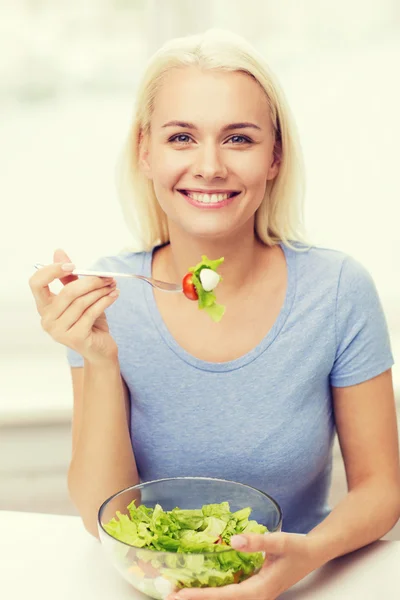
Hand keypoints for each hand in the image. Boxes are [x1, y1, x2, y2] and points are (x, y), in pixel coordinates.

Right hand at [29, 248, 119, 363]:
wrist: (100, 349)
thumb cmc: (89, 321)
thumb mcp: (79, 297)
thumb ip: (68, 277)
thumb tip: (58, 252)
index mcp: (44, 307)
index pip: (36, 283)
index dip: (51, 270)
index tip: (72, 265)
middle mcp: (47, 320)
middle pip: (67, 292)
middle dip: (90, 281)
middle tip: (107, 277)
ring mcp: (59, 332)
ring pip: (82, 302)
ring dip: (100, 291)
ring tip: (112, 285)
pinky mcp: (76, 338)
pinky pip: (91, 313)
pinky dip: (105, 301)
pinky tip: (114, 295)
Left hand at [167, 532, 316, 599]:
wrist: (314, 553)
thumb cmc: (299, 548)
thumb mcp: (282, 542)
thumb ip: (259, 541)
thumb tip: (234, 540)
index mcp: (259, 590)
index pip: (225, 597)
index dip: (201, 596)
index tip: (179, 595)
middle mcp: (254, 596)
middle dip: (195, 597)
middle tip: (167, 594)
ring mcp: (253, 593)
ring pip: (224, 598)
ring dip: (202, 594)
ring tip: (177, 590)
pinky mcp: (253, 586)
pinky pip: (229, 591)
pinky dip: (212, 589)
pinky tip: (201, 582)